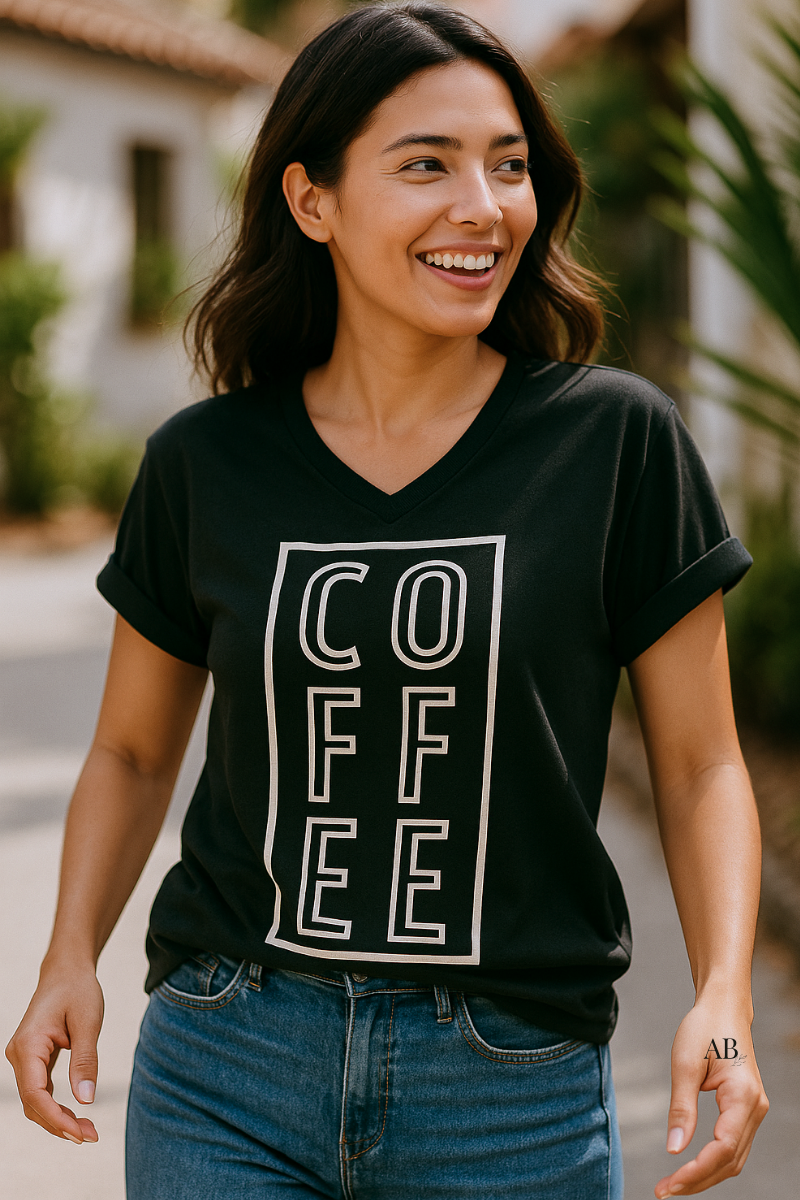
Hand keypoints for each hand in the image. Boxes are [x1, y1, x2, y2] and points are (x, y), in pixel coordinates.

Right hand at [5, 962, 103, 1143]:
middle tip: (91, 1136)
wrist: (67, 971)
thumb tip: (87, 1100)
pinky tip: (75, 1116)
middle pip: (33, 1103)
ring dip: (57, 1119)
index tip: (81, 1133)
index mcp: (28, 1044)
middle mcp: (19, 1054)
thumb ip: (85, 1060)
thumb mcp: (88, 1022)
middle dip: (59, 1125)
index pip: (35, 1094)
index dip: (56, 1118)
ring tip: (88, 1131)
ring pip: (34, 1101)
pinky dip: (55, 1107)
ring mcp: (23, 1058)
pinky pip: (39, 1091)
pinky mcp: (32, 1060)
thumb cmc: (78, 990)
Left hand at [654, 998, 768, 1196]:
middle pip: (730, 1161)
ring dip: (705, 1175)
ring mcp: (754, 1111)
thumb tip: (674, 1150)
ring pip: (734, 1158)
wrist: (723, 1007)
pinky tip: (690, 1167)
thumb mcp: (685, 1063)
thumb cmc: (703, 1028)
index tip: (668, 1184)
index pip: (723, 1149)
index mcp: (743, 1096)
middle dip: (698, 1181)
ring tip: (673, 1185)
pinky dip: (712, 1162)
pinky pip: (732, 1146)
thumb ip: (681, 1108)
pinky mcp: (746, 1110)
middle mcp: (756, 1108)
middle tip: (663, 1191)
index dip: (696, 1172)